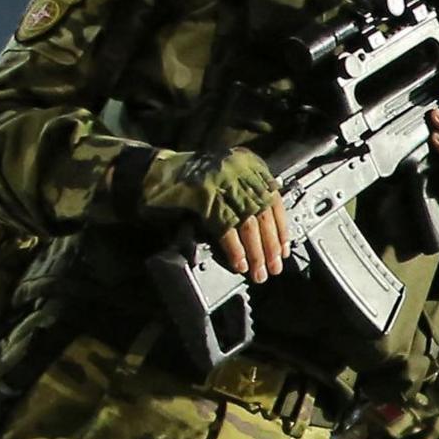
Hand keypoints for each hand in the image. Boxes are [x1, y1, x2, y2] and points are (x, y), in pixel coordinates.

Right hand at [143, 147, 287, 278]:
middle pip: (263, 216)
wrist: (156, 171)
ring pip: (248, 224)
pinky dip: (234, 248)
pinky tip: (238, 263)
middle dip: (270, 246)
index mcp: (249, 165)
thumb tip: (266, 231)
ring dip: (255, 252)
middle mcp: (240, 172)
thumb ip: (245, 195)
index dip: (280, 230)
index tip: (283, 251)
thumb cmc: (192, 178)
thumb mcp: (226, 178)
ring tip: (258, 272)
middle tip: (273, 268)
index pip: (274, 202)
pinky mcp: (205, 197)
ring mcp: (222, 184)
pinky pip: (225, 227)